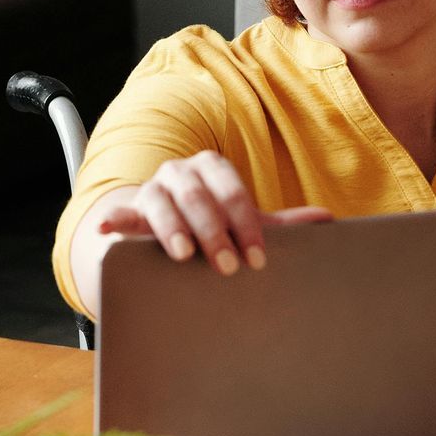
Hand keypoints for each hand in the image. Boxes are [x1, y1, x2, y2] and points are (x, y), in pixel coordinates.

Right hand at [84, 154, 331, 291]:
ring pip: (162, 202)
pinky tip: (107, 230)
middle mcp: (182, 172)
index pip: (233, 191)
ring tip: (183, 254)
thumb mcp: (243, 220)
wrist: (170, 220)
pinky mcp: (130, 209)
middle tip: (227, 267)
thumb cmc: (214, 220)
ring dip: (173, 228)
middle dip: (214, 232)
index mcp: (214, 168)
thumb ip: (281, 223)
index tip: (257, 259)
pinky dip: (115, 220)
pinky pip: (121, 214)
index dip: (246, 224)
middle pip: (198, 197)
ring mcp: (154, 188)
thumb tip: (329, 219)